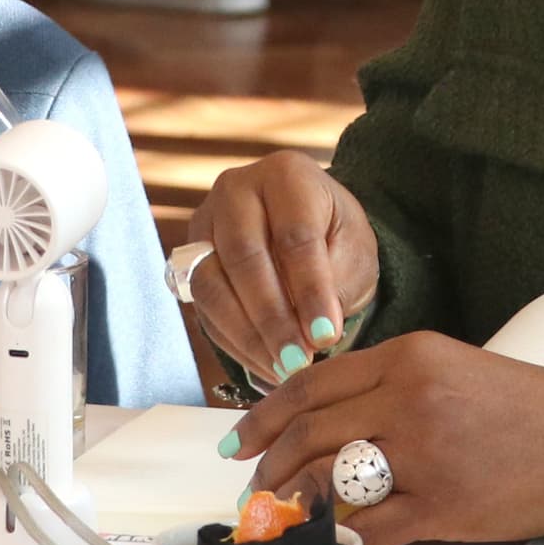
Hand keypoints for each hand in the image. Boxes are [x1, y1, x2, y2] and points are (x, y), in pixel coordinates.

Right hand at [186, 151, 381, 385]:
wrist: (306, 227)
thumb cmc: (335, 236)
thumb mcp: (355, 250)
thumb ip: (336, 283)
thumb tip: (313, 333)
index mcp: (286, 175)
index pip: (294, 235)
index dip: (309, 290)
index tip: (325, 336)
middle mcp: (235, 191)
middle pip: (244, 257)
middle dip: (272, 318)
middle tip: (298, 361)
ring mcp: (204, 224)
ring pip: (211, 284)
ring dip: (247, 335)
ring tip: (281, 370)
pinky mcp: (188, 260)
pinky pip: (202, 307)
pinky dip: (234, 342)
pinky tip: (264, 364)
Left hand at [227, 332, 543, 544]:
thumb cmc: (529, 409)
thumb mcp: (454, 370)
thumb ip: (390, 387)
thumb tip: (323, 426)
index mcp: (410, 358)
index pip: (311, 384)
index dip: (264, 415)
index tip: (240, 438)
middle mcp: (410, 400)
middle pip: (309, 434)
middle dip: (269, 465)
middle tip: (254, 486)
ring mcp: (425, 456)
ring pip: (327, 482)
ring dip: (294, 504)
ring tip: (284, 515)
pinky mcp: (442, 506)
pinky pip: (368, 529)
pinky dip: (339, 538)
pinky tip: (328, 542)